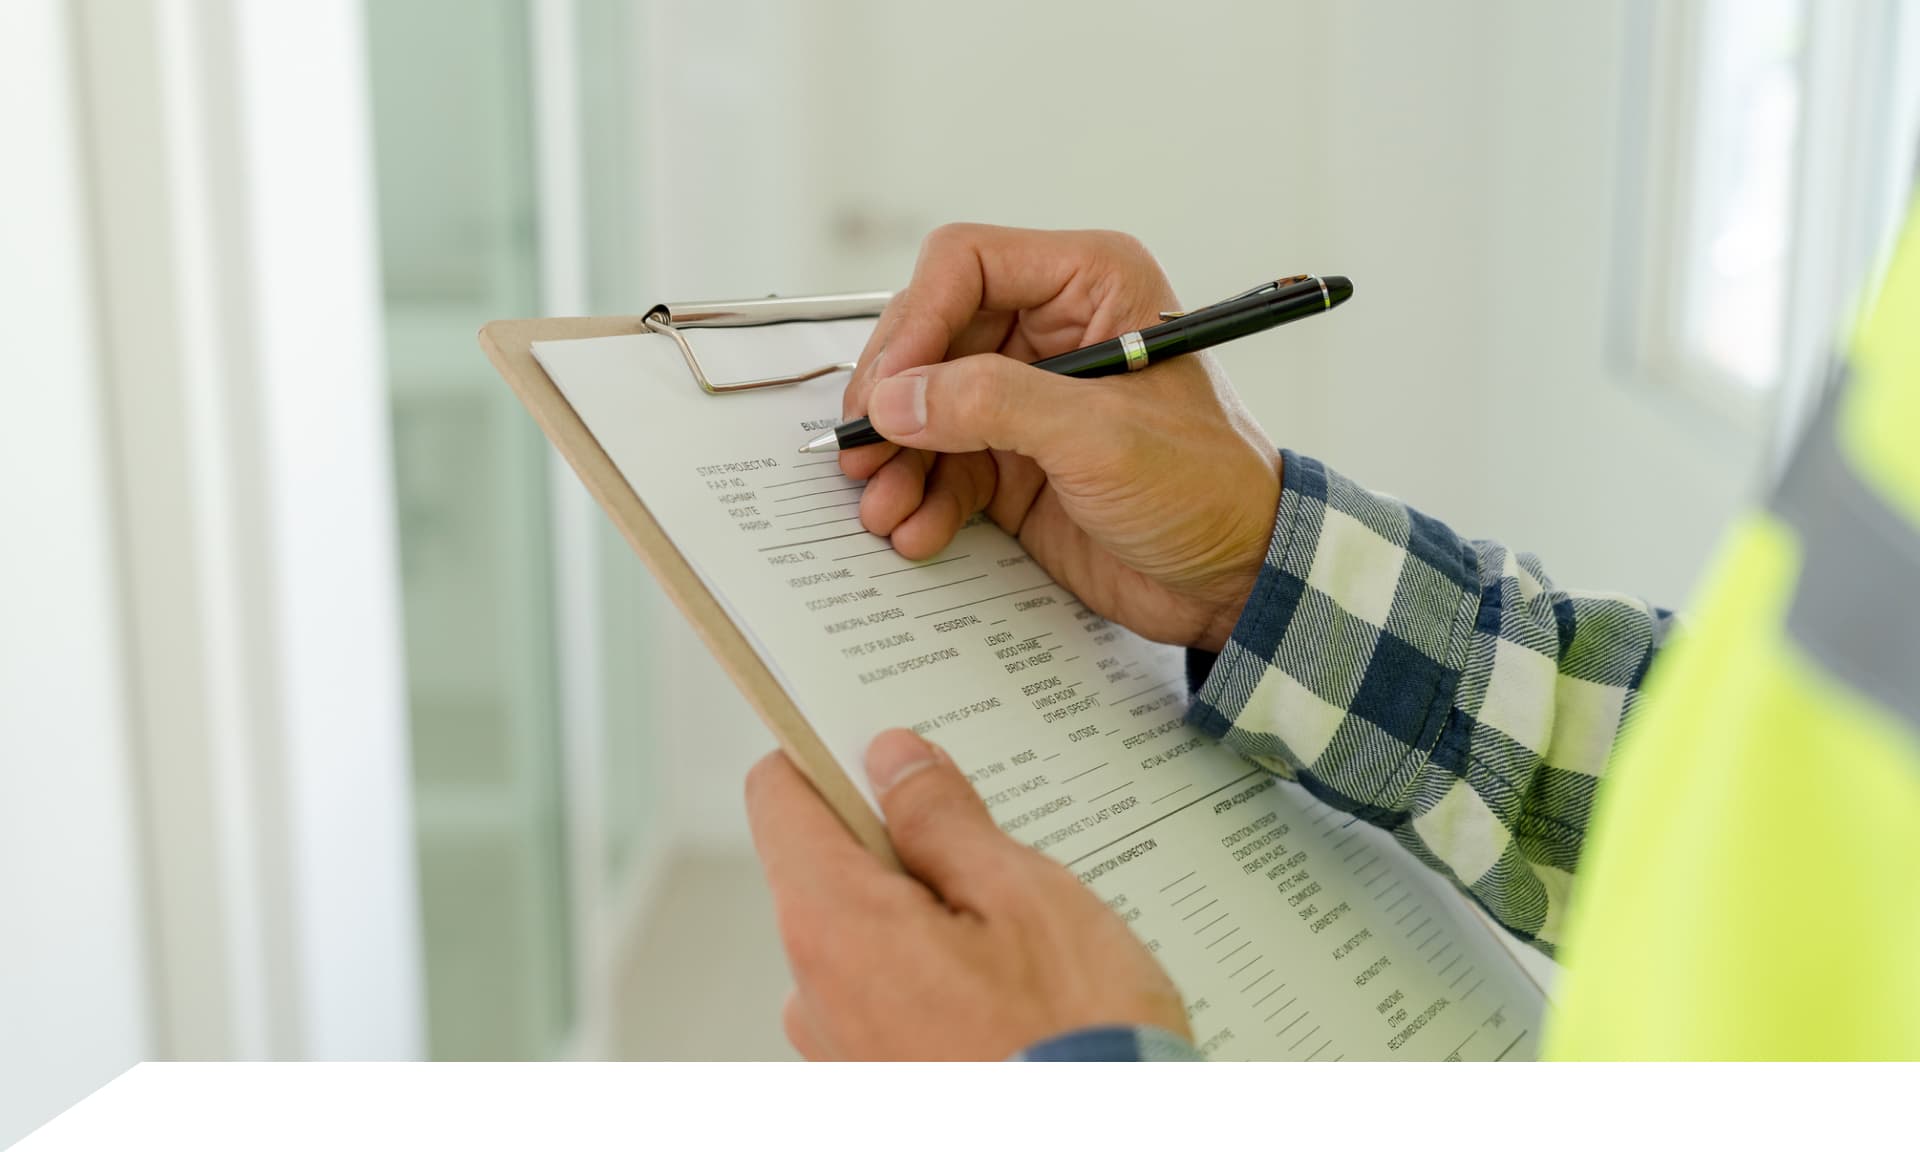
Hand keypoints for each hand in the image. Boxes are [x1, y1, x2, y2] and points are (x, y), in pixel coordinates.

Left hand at [746, 728, 1189, 1059]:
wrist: (1101, 1147)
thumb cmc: (1075, 1038)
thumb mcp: (1024, 896)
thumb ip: (946, 821)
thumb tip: (895, 762)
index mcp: (834, 927)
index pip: (780, 799)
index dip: (827, 756)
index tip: (877, 740)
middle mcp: (812, 994)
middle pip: (827, 869)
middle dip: (900, 844)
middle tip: (991, 848)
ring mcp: (838, 1053)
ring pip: (863, 939)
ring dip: (924, 918)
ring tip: (1018, 938)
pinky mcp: (873, 1087)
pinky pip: (885, 1000)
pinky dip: (932, 979)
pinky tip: (1011, 992)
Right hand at [842, 224, 1280, 650]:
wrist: (1237, 580)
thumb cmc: (1208, 489)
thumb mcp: (1102, 438)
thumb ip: (995, 405)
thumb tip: (898, 398)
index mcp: (1090, 285)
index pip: (965, 264)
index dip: (914, 322)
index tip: (887, 390)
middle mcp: (1051, 330)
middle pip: (929, 337)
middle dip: (893, 401)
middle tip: (862, 452)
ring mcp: (1028, 398)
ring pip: (924, 407)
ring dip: (896, 460)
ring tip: (882, 509)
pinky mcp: (1014, 462)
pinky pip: (941, 465)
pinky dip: (920, 498)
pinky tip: (915, 531)